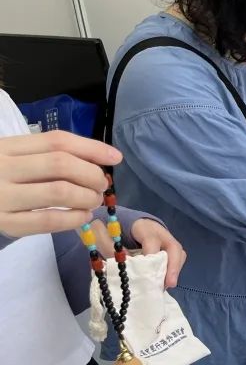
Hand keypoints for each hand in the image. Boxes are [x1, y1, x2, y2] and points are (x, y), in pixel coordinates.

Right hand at [0, 130, 121, 237]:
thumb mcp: (14, 159)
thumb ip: (47, 155)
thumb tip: (104, 158)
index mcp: (6, 147)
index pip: (56, 141)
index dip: (92, 148)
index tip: (116, 158)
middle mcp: (2, 167)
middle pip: (61, 164)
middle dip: (91, 175)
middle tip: (101, 185)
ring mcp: (1, 196)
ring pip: (59, 192)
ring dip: (87, 197)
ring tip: (93, 201)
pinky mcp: (3, 223)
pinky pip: (48, 221)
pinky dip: (73, 219)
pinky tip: (82, 217)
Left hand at [86, 218, 186, 287]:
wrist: (121, 225)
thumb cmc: (112, 230)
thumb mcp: (103, 234)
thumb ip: (108, 246)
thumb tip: (122, 263)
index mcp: (143, 228)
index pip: (152, 240)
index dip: (151, 255)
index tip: (145, 272)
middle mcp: (160, 233)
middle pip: (174, 247)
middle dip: (173, 266)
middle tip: (169, 284)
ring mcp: (166, 242)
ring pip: (179, 255)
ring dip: (174, 271)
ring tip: (164, 286)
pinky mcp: (168, 251)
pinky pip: (176, 261)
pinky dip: (171, 273)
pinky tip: (162, 283)